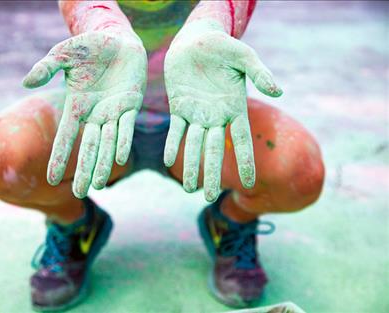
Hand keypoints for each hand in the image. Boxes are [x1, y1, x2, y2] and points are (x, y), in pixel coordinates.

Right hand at [23, 31, 146, 197]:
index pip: (66, 137)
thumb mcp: (64, 55)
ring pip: (108, 143)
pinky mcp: (130, 104)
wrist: (118, 40)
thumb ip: (46, 68)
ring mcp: (113, 111)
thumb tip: (25, 83)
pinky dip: (123, 141)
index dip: (60, 157)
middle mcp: (95, 114)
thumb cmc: (89, 47)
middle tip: (80, 193)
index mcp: (77, 106)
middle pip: (88, 147)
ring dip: (103, 163)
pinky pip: (126, 127)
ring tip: (99, 185)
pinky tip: (120, 158)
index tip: (51, 179)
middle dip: (83, 170)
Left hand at [164, 28, 281, 201]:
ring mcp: (197, 113)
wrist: (195, 40)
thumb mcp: (244, 56)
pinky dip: (173, 145)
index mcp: (234, 107)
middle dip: (213, 173)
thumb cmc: (223, 46)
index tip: (249, 183)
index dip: (245, 160)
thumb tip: (279, 91)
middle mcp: (216, 116)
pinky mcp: (179, 107)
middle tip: (210, 197)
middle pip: (215, 150)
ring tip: (188, 189)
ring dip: (192, 166)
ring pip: (194, 145)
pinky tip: (169, 162)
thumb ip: (260, 73)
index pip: (241, 139)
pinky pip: (176, 130)